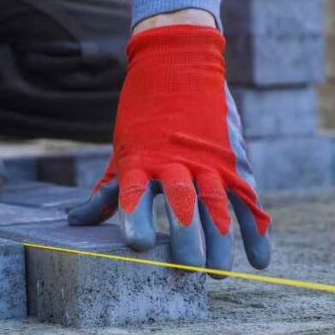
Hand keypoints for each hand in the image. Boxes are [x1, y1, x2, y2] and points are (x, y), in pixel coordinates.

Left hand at [68, 25, 270, 274]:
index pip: (136, 193)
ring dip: (220, 240)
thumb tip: (75, 222)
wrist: (178, 61)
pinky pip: (248, 199)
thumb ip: (106, 192)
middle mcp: (176, 160)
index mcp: (142, 158)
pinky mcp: (233, 160)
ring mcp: (208, 159)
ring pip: (217, 203)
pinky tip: (258, 260)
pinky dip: (257, 230)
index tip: (137, 246)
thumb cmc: (143, 115)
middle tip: (187, 269)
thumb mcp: (122, 150)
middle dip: (186, 238)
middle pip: (183, 203)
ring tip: (217, 272)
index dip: (135, 219)